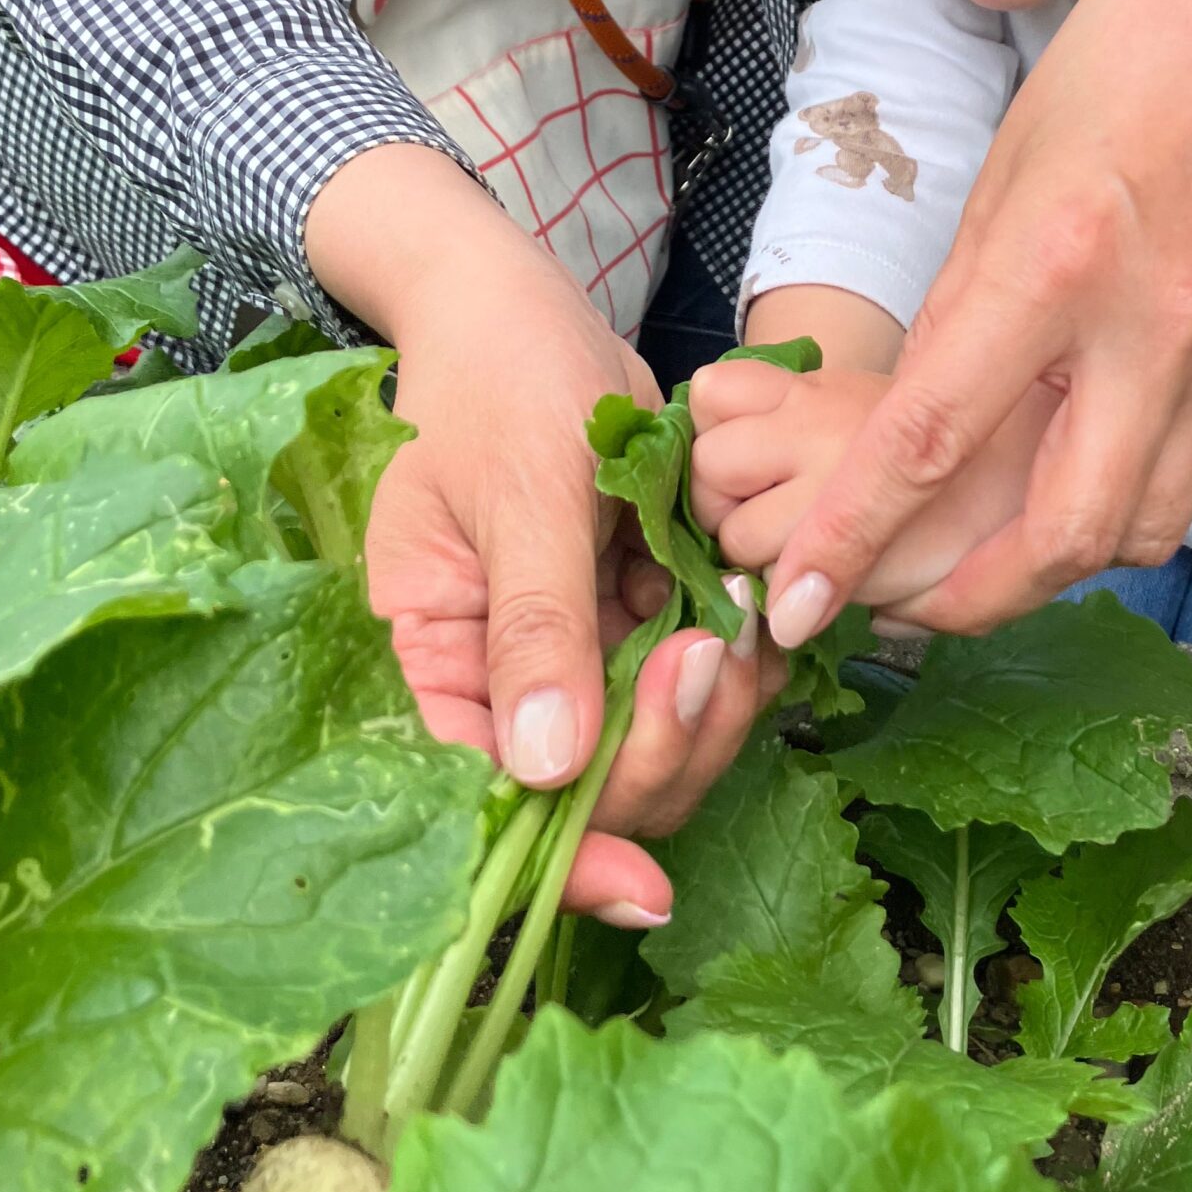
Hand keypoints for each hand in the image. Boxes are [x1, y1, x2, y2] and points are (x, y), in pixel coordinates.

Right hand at [307, 147, 788, 921]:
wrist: (531, 305)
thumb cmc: (501, 375)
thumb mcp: (520, 489)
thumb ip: (537, 625)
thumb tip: (548, 770)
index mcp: (438, 654)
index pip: (491, 789)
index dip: (564, 852)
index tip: (641, 886)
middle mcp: (503, 673)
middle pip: (592, 786)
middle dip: (667, 745)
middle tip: (714, 653)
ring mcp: (575, 649)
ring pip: (658, 741)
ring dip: (715, 707)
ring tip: (742, 622)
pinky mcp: (632, 617)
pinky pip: (695, 681)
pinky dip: (735, 660)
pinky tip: (753, 609)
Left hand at [760, 0, 1191, 641]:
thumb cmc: (1117, 71)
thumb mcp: (999, 181)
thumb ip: (961, 314)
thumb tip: (915, 432)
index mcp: (1054, 263)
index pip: (933, 437)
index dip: (853, 535)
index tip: (792, 601)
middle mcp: (1152, 327)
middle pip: (1058, 533)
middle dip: (964, 601)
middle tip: (896, 607)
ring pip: (1138, 532)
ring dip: (1050, 566)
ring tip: (981, 555)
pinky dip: (1128, 515)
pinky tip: (1079, 489)